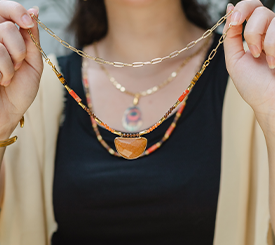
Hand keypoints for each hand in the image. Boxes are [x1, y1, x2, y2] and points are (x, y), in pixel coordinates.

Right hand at [0, 1, 41, 138]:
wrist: (7, 113)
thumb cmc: (20, 90)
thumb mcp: (33, 63)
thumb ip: (31, 39)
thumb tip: (34, 10)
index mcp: (5, 37)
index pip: (5, 8)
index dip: (16, 10)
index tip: (28, 22)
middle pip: (6, 24)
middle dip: (20, 47)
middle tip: (19, 64)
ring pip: (1, 34)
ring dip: (12, 60)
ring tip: (8, 75)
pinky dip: (4, 68)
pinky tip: (0, 79)